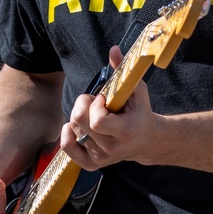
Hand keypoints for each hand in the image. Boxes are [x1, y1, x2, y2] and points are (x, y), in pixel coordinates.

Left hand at [59, 46, 157, 169]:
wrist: (146, 141)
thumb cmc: (139, 111)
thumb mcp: (136, 89)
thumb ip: (123, 70)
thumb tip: (113, 49)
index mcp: (125, 131)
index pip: (97, 121)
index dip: (95, 104)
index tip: (104, 98)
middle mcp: (112, 148)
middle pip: (79, 121)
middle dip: (83, 104)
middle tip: (94, 101)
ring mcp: (101, 158)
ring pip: (73, 130)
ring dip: (78, 116)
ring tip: (93, 114)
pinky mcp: (92, 164)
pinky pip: (67, 148)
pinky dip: (67, 133)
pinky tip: (77, 126)